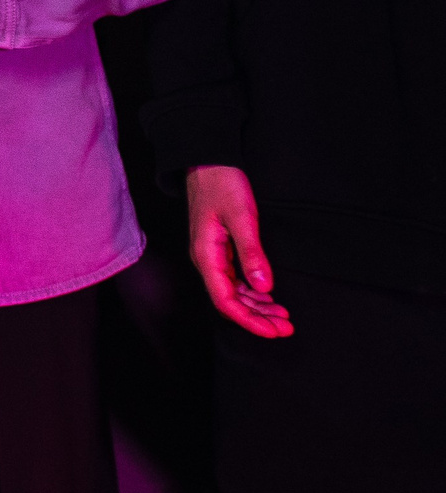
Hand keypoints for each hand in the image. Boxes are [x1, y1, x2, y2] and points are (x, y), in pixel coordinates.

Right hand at [186, 164, 292, 338]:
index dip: (249, 320)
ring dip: (257, 307)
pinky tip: (269, 297)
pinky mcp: (221, 249)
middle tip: (286, 328)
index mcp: (206, 256)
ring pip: (234, 293)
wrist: (208, 161)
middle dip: (257, 318)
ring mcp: (213, 256)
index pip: (225, 301)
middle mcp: (207, 261)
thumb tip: (263, 287)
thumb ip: (252, 252)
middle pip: (230, 302)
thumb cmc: (223, 184)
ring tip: (283, 317)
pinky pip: (236, 280)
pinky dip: (253, 292)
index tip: (274, 331)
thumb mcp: (242, 216)